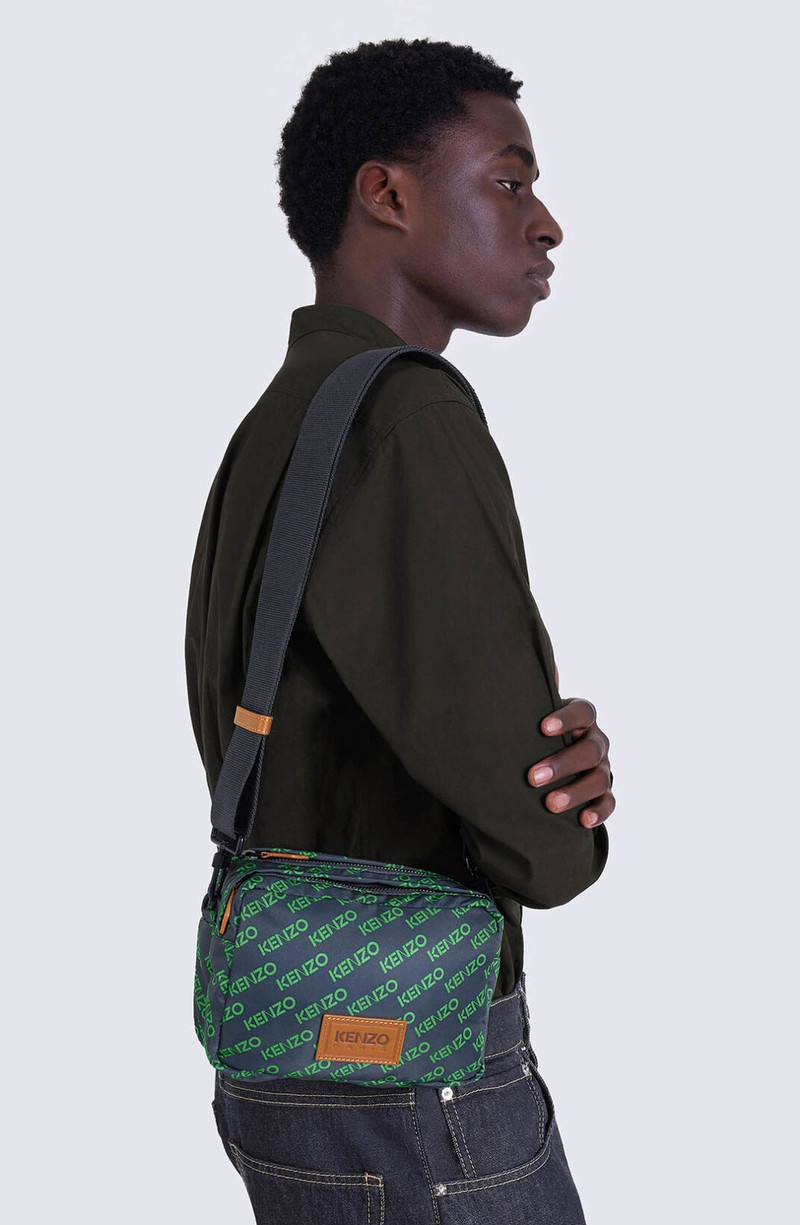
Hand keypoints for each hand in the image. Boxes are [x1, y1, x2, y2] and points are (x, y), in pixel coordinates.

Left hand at [527, 695, 614, 829]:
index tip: (542, 728)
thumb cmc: (535, 734)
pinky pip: (610, 803)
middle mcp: (597, 740)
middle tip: (532, 777)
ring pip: (600, 779)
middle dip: (562, 763)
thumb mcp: (530, 714)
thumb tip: (513, 660)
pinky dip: (599, 812)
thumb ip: (528, 694)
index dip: (566, 718)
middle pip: (590, 749)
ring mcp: (604, 768)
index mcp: (582, 718)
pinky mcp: (605, 794)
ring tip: (550, 804)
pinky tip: (582, 820)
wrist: (545, 762)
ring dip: (576, 791)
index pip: (584, 711)